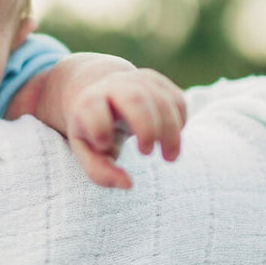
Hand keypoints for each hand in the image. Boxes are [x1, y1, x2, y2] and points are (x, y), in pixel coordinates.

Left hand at [37, 57, 186, 189]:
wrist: (101, 93)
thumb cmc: (92, 130)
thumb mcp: (85, 150)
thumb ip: (99, 170)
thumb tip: (128, 184)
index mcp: (89, 101)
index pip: (92, 106)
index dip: (99, 127)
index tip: (104, 146)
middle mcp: (115, 86)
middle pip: (135, 99)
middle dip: (147, 129)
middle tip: (146, 154)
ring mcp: (139, 80)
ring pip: (163, 101)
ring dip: (171, 133)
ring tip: (169, 157)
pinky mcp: (160, 83)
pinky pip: (178, 101)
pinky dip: (180, 123)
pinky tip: (170, 139)